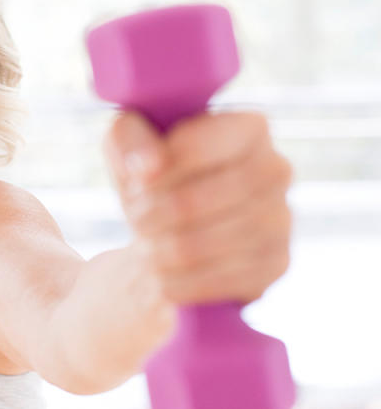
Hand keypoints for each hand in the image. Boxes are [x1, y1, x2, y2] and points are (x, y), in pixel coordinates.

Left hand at [104, 111, 292, 304]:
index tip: (138, 180)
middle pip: (199, 200)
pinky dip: (179, 281)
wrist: (167, 233)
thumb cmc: (150, 179)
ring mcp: (281, 218)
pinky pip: (221, 280)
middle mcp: (276, 168)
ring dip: (160, 250)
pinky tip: (163, 275)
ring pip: (206, 244)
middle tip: (136, 217)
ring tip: (145, 245)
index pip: (198, 146)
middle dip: (153, 214)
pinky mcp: (277, 263)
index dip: (160, 169)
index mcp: (247, 127)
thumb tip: (148, 166)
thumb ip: (128, 138)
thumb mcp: (126, 145)